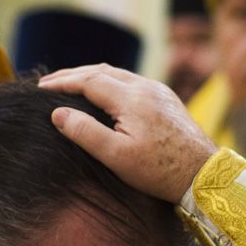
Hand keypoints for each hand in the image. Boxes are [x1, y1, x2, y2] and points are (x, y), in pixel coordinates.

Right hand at [38, 65, 216, 203]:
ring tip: (71, 84)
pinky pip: (132, 82)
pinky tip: (104, 94)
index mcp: (131, 99)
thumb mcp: (117, 157)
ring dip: (92, 76)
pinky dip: (110, 82)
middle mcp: (145, 87)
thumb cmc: (159, 171)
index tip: (41, 88)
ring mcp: (158, 91)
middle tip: (49, 82)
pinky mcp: (167, 99)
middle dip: (73, 75)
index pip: (88, 80)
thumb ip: (86, 133)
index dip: (62, 83)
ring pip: (118, 74)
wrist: (204, 174)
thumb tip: (58, 113)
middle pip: (101, 71)